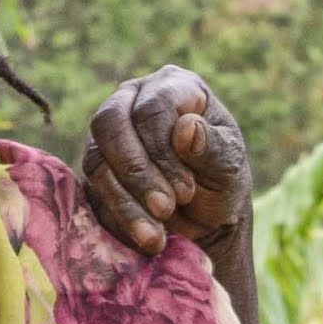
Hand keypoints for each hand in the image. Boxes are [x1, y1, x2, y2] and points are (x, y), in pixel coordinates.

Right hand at [82, 68, 252, 259]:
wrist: (205, 218)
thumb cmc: (221, 180)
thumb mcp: (230, 167)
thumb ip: (212, 147)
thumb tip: (185, 128)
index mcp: (173, 86)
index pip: (152, 106)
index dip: (163, 151)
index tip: (186, 191)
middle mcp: (132, 99)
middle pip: (111, 122)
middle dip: (137, 171)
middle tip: (165, 209)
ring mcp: (108, 133)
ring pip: (97, 158)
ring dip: (125, 200)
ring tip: (156, 235)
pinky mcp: (96, 167)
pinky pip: (92, 188)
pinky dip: (117, 215)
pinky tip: (144, 237)